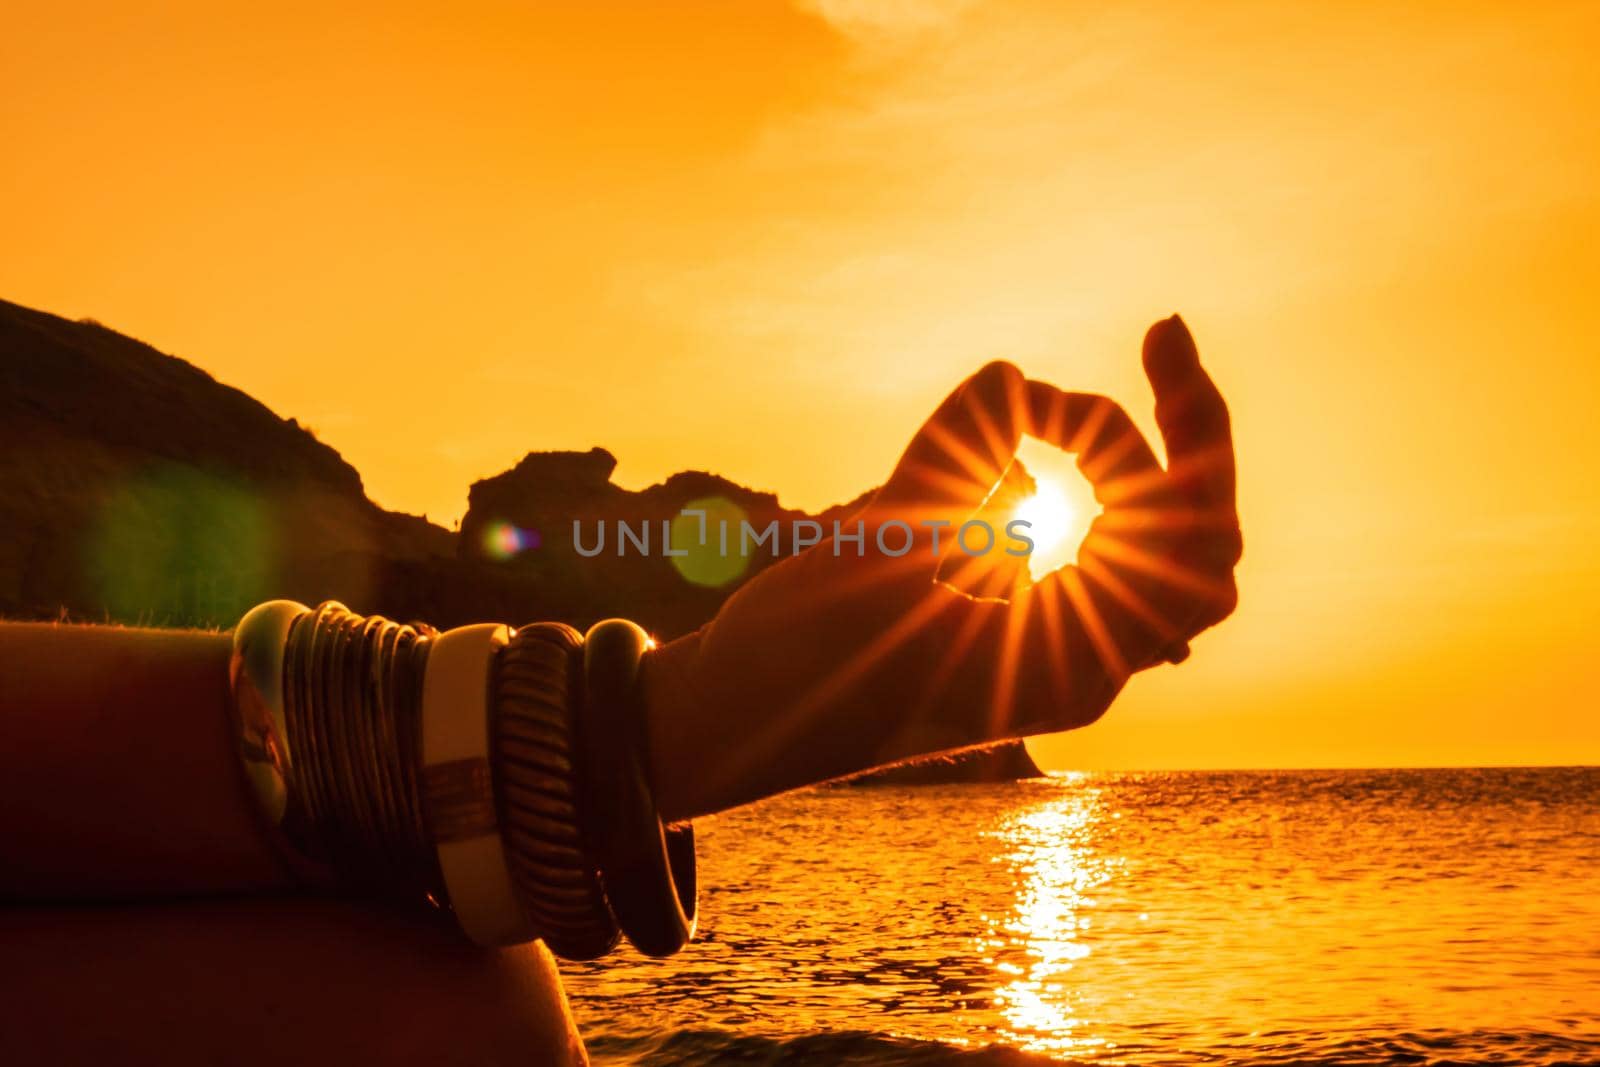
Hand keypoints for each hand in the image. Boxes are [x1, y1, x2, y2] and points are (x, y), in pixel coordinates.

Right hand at [644, 316, 1239, 818]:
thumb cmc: (794, 659)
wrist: (733, 722)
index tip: (1159, 338)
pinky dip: (1064, 477)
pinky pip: (1071, 543)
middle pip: (1193, 540)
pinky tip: (1012, 433)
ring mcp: (1044, 645)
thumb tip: (1012, 374)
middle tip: (1158, 337)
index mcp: (1074, 664)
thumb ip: (950, 461)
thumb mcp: (873, 546)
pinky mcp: (1003, 621)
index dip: (1202, 433)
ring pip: (1139, 542)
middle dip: (1184, 435)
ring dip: (1115, 455)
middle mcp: (1078, 660)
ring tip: (1036, 405)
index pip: (1200, 545)